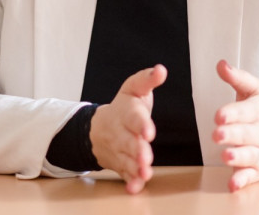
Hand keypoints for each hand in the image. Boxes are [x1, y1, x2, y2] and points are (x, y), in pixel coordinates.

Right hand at [89, 64, 166, 193]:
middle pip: (128, 142)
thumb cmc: (123, 108)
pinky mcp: (120, 165)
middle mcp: (120, 132)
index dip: (141, 124)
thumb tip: (161, 70)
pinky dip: (130, 182)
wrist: (97, 129)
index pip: (133, 117)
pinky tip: (136, 187)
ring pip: (126, 160)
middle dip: (137, 150)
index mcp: (125, 112)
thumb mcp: (133, 89)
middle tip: (146, 157)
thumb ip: (147, 80)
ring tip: (145, 173)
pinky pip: (124, 175)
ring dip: (135, 168)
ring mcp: (119, 150)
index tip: (149, 132)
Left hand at [213, 60, 258, 191]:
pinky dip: (243, 181)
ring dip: (238, 157)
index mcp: (258, 112)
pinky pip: (251, 176)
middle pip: (247, 135)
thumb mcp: (254, 91)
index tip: (219, 115)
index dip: (232, 114)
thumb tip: (221, 64)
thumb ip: (238, 78)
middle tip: (217, 134)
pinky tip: (233, 184)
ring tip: (226, 156)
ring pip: (250, 156)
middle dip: (232, 135)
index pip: (245, 112)